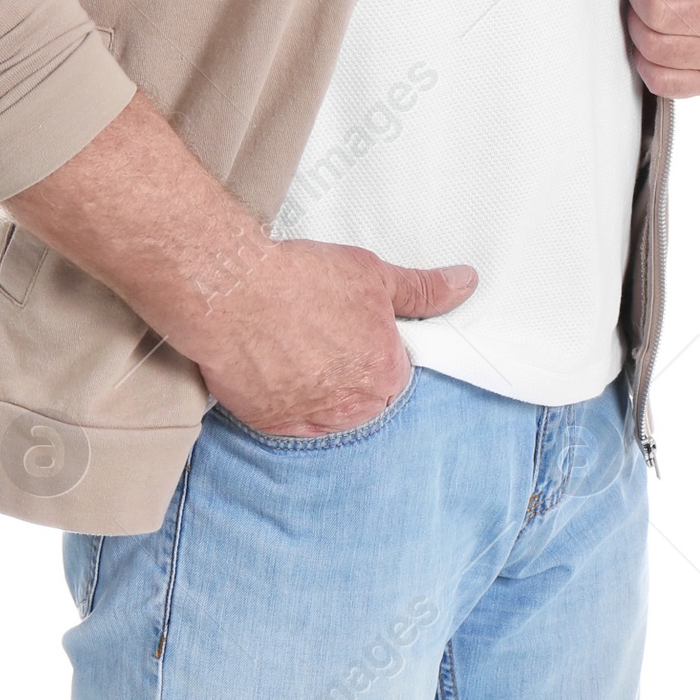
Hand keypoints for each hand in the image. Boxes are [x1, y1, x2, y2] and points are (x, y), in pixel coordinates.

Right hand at [188, 238, 476, 436]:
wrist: (234, 291)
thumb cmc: (302, 279)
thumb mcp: (373, 274)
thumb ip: (423, 289)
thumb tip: (465, 283)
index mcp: (386, 373)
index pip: (393, 372)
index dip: (371, 346)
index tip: (349, 328)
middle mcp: (354, 407)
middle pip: (362, 396)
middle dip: (347, 371)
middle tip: (318, 334)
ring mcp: (311, 420)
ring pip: (328, 412)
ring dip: (318, 388)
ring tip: (294, 345)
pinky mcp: (272, 425)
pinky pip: (290, 420)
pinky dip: (285, 397)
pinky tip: (274, 365)